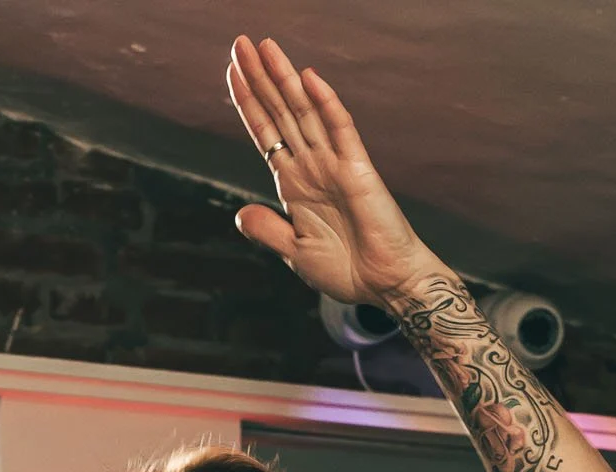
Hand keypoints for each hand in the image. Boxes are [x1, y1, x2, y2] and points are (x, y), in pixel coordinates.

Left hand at [227, 36, 437, 307]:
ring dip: (284, 79)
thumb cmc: (346, 271)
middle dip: (260, 78)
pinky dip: (325, 102)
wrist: (384, 285)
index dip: (248, 103)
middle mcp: (312, 166)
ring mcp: (335, 163)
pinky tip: (307, 77)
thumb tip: (239, 213)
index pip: (266, 133)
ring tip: (264, 47)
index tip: (232, 72)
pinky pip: (340, 129)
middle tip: (239, 43)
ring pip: (304, 112)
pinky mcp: (358, 169)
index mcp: (294, 185)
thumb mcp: (296, 252)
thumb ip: (268, 230)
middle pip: (280, 112)